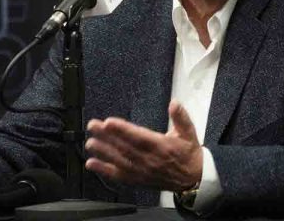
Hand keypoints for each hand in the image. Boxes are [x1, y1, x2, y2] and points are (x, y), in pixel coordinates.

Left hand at [84, 99, 202, 191]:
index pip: (138, 137)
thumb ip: (181, 117)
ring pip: (119, 161)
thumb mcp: (189, 133)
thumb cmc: (188, 153)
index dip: (123, 130)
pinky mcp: (138, 180)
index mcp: (161, 146)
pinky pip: (119, 176)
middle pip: (125, 147)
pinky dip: (104, 171)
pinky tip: (92, 164)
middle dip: (107, 137)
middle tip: (92, 126)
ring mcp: (142, 172)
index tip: (108, 122)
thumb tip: (174, 103)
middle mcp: (149, 160)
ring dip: (103, 152)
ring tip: (90, 143)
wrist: (193, 179)